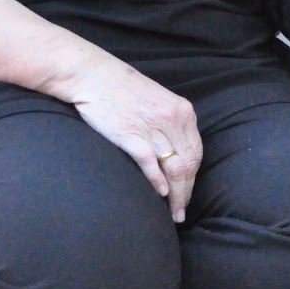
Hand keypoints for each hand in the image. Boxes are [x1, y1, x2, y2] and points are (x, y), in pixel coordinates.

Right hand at [67, 54, 202, 221]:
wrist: (93, 76)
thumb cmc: (124, 90)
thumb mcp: (159, 101)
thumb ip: (171, 125)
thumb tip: (176, 157)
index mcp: (182, 111)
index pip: (196, 153)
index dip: (193, 178)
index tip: (187, 194)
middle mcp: (172, 119)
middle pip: (188, 164)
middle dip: (186, 192)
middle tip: (180, 212)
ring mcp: (152, 127)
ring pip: (173, 168)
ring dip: (175, 195)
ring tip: (173, 213)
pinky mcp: (130, 134)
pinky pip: (150, 162)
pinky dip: (157, 181)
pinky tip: (159, 194)